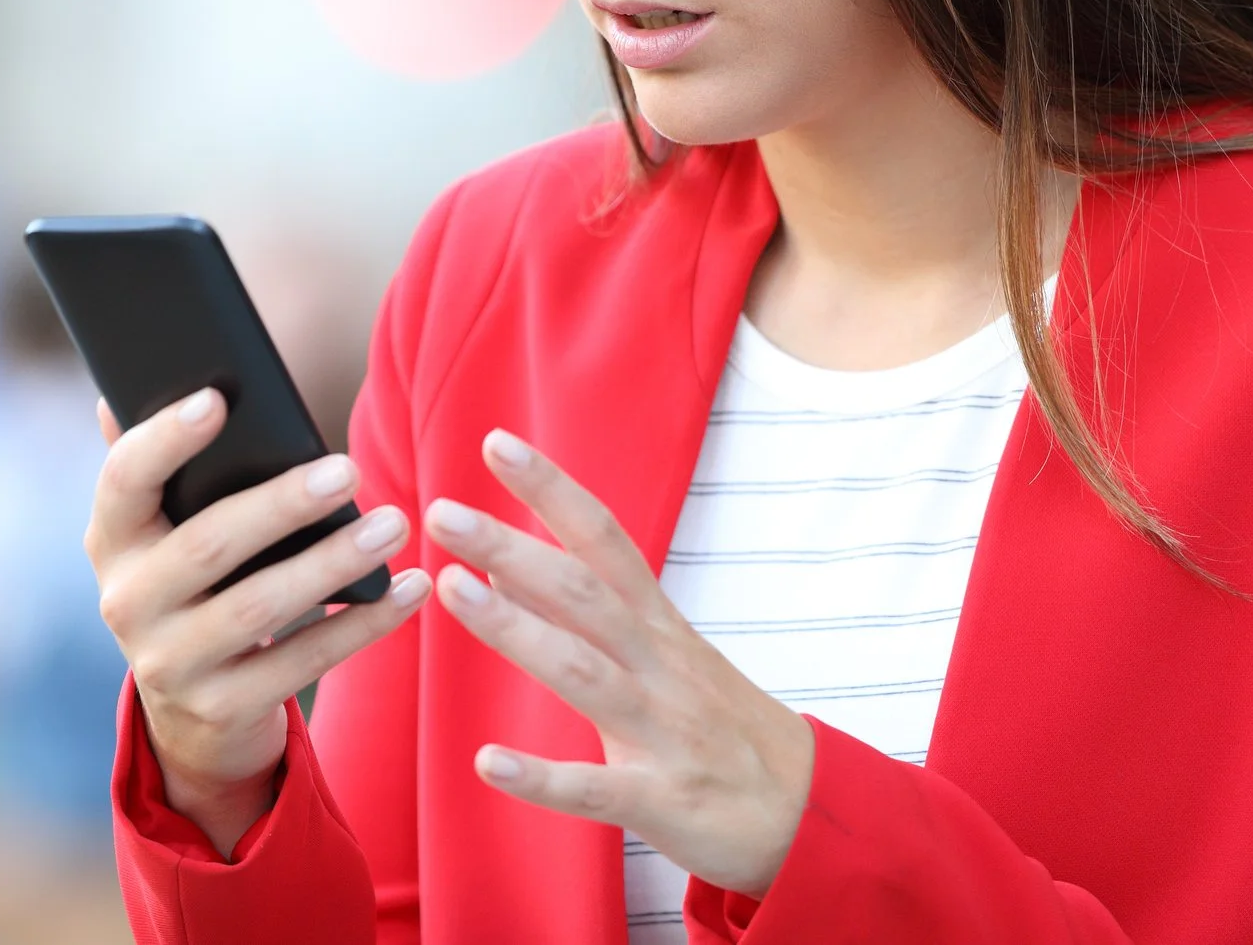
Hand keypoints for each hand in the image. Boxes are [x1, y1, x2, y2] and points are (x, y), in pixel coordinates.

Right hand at [86, 390, 431, 855]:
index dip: (164, 441)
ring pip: (259, 608)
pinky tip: (408, 590)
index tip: (216, 399)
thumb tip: (116, 391)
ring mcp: (169, 663)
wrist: (192, 714)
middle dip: (282, 506)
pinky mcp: (221, 708)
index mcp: (113, 540)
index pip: (123, 482)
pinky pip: (302, 663)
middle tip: (349, 470)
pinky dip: (362, 625)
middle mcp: (127, 603)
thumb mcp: (164, 535)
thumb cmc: (194, 587)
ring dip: (333, 562)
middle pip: (207, 546)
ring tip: (393, 525)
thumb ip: (155, 469)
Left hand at [424, 430, 813, 896]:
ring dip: (514, 628)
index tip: (495, 442)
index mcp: (659, 626)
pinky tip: (487, 763)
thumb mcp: (664, 655)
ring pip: (582, 670)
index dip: (552, 489)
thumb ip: (587, 615)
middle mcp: (660, 664)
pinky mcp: (661, 798)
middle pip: (582, 591)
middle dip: (512, 546)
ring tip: (449, 590)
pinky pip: (596, 788)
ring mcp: (663, 730)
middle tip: (442, 511)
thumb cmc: (722, 725)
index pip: (603, 539)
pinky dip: (541, 777)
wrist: (811, 809)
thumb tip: (504, 570)